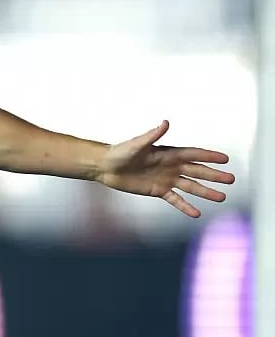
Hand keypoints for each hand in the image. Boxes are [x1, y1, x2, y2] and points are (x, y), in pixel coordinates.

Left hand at [97, 121, 234, 217]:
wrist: (105, 167)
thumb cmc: (119, 152)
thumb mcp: (136, 144)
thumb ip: (152, 135)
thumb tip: (165, 123)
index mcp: (168, 153)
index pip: (193, 154)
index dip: (209, 156)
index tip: (225, 159)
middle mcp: (170, 166)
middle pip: (197, 171)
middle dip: (214, 175)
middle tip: (231, 180)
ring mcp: (165, 179)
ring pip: (190, 187)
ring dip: (205, 192)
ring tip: (221, 197)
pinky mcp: (157, 190)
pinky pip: (175, 199)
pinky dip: (185, 206)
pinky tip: (196, 213)